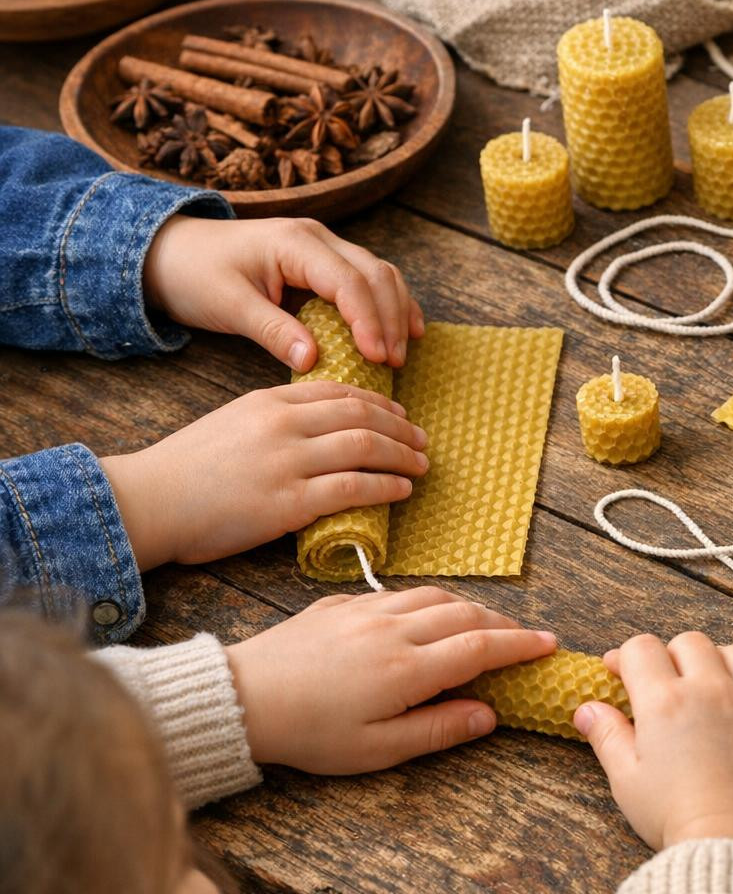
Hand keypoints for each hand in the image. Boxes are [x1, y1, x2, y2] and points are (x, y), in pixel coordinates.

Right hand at [99, 382, 428, 569]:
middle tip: (422, 440)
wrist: (149, 501)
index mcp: (269, 401)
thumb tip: (318, 427)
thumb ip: (275, 419)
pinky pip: (353, 488)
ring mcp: (287, 462)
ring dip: (401, 456)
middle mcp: (282, 424)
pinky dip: (385, 486)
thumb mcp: (232, 424)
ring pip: (364, 447)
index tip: (401, 415)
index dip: (379, 403)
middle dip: (400, 428)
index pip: (339, 392)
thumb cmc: (187, 470)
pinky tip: (402, 490)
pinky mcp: (289, 502)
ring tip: (421, 465)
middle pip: (360, 415)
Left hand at [143, 215, 424, 369]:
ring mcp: (325, 247)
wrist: (169, 252)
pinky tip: (404, 330)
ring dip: (396, 312)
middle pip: (375, 274)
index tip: (378, 357)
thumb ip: (273, 331)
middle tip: (393, 362)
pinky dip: (390, 305)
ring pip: (380, 274)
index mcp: (294, 243)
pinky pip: (370, 280)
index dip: (369, 321)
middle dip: (390, 320)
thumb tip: (314, 361)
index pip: (349, 281)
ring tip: (400, 353)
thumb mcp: (229, 306)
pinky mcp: (325, 262)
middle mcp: (318, 238)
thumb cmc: (195, 275)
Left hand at [227, 588, 556, 771]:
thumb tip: (488, 715)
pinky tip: (428, 616)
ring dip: (470, 608)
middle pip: (466, 615)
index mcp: (408, 668)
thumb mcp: (376, 750)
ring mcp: (366, 609)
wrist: (240, 698)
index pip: (481, 648)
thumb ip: (437, 729)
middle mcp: (394, 629)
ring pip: (435, 596)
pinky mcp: (340, 602)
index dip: (521, 646)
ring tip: (486, 624)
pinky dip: (429, 601)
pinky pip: (399, 592)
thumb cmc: (307, 733)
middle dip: (504, 625)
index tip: (549, 646)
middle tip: (527, 638)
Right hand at [574, 632, 732, 853]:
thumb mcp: (627, 780)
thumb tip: (586, 710)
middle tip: (668, 686)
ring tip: (714, 690)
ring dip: (721, 664)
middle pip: (690, 642)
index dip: (627, 657)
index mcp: (664, 701)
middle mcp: (711, 689)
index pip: (642, 648)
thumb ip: (607, 736)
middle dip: (673, 657)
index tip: (621, 674)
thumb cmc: (675, 818)